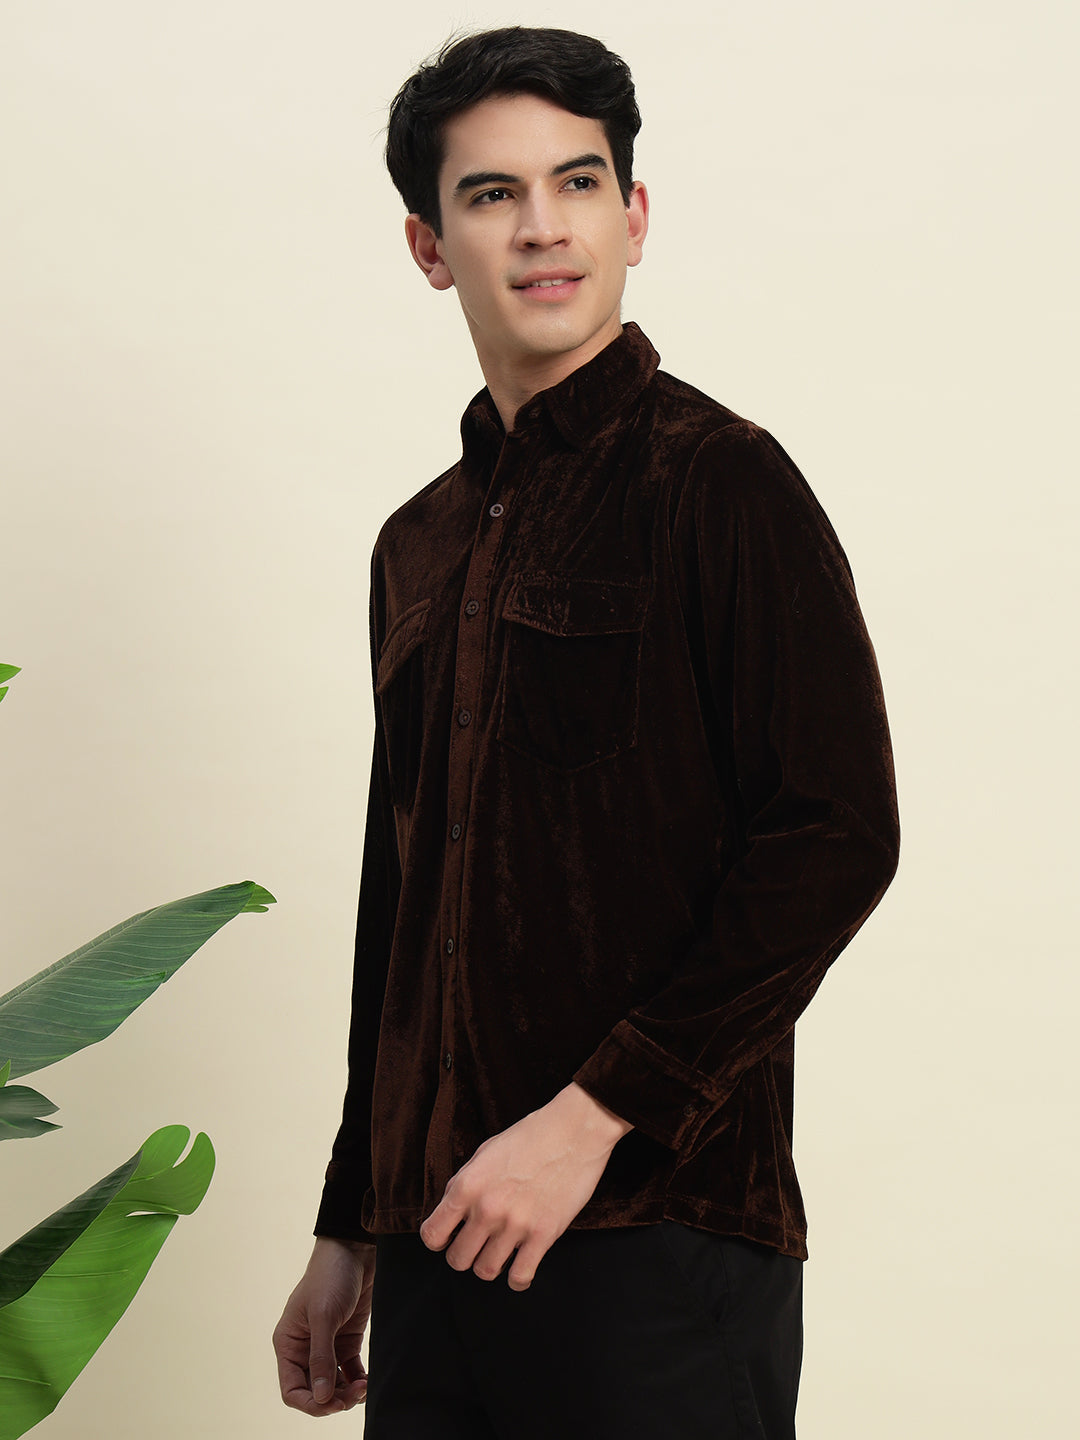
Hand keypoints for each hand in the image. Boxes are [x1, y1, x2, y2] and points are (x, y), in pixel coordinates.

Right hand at [273, 1236, 375, 1416]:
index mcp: (288, 1343)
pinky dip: (357, 1381)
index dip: (310, 1403)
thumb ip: (320, 1357)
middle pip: (314, 1390)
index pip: (292, 1389)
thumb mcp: (323, 1316)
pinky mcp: (347, 1339)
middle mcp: (305, 1348)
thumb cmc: (330, 1276)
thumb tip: (320, 1397)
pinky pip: (349, 1371)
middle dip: (332, 1399)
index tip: (331, 1404)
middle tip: (353, 1397)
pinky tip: (367, 1382)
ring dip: (347, 1393)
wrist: (355, 1249)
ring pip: (333, 1384)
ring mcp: (327, 1345)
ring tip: (363, 1388)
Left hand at [419, 1082, 631, 1291]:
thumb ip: (464, 1184)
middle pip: (457, 1260)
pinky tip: (518, 1268)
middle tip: (475, 1245)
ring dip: (488, 1265)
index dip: (438, 1240)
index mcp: (467, 1186)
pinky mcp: (543, 1235)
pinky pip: (520, 1277)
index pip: (432, 1235)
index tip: (447, 1238)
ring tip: (496, 1254)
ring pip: (485, 1271)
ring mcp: (515, 1225)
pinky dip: (516, 1279)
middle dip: (463, 1255)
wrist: (574, 1132)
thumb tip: (452, 1213)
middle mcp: (487, 1209)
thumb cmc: (529, 1137)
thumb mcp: (484, 1152)